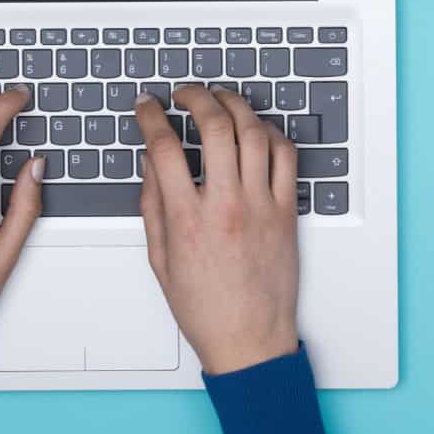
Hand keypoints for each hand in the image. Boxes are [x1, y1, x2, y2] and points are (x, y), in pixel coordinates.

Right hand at [135, 87, 301, 374]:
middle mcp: (226, 206)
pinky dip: (271, 134)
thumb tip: (150, 161)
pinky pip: (286, 156)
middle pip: (214, 127)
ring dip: (235, 106)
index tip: (147, 105)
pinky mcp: (286, 211)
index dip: (151, 117)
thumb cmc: (204, 307)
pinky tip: (256, 131)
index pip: (164, 148)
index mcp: (187, 219)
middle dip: (196, 97)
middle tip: (186, 94)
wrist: (249, 339)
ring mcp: (261, 206)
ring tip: (221, 101)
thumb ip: (152, 205)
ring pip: (254, 133)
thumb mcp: (160, 258)